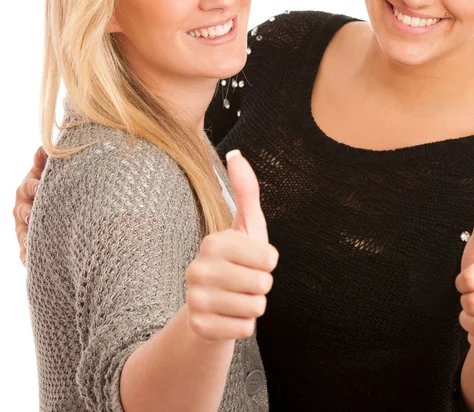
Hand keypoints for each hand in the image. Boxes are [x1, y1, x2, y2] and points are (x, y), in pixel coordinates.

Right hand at [13, 147, 45, 264]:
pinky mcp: (27, 243)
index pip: (29, 186)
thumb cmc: (52, 185)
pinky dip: (26, 256)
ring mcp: (23, 227)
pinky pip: (24, 252)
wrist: (56, 202)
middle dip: (28, 214)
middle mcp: (22, 208)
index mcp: (27, 189)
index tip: (40, 187)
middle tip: (34, 217)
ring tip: (31, 244)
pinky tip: (29, 262)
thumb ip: (45, 163)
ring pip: (23, 233)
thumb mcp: (48, 173)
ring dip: (26, 238)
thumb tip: (42, 148)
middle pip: (23, 211)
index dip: (34, 186)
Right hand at [185, 150, 277, 341]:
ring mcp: (195, 300)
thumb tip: (235, 152)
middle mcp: (198, 269)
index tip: (251, 260)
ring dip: (253, 306)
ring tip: (237, 298)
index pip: (269, 257)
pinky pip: (245, 329)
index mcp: (213, 242)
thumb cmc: (237, 261)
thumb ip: (245, 191)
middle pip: (263, 283)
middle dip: (262, 286)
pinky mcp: (199, 327)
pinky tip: (229, 316)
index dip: (268, 262)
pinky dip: (244, 325)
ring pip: (256, 307)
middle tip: (245, 282)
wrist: (211, 306)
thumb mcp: (246, 227)